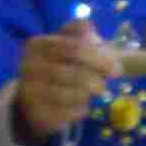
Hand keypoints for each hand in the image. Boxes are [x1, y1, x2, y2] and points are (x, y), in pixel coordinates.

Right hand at [13, 20, 118, 142]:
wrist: (35, 97)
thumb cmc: (61, 64)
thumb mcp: (70, 43)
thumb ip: (81, 32)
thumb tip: (91, 33)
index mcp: (37, 44)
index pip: (75, 48)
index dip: (100, 59)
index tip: (117, 70)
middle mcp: (28, 66)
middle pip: (75, 73)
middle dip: (97, 80)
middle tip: (105, 85)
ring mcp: (29, 91)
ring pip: (74, 94)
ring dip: (89, 95)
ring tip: (89, 93)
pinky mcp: (36, 113)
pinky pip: (69, 113)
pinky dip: (81, 110)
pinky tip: (80, 106)